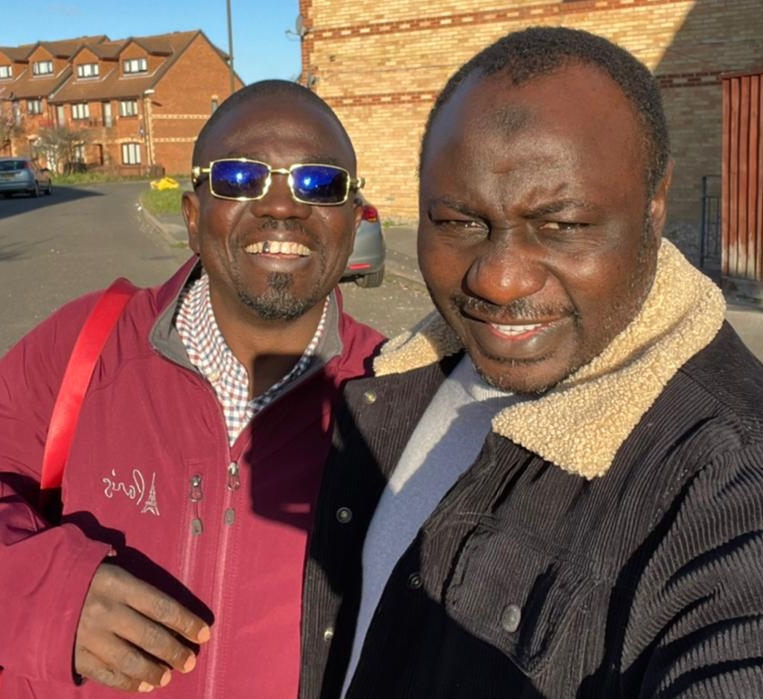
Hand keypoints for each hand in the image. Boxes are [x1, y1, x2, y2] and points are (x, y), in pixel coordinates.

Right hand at [74, 563, 210, 691]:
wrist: (36, 590)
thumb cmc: (87, 579)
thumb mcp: (113, 571)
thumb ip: (139, 590)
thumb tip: (173, 615)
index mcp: (120, 585)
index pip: (162, 606)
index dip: (186, 622)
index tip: (205, 634)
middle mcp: (106, 611)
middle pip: (150, 636)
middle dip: (175, 651)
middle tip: (190, 662)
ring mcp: (89, 636)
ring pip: (129, 660)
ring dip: (153, 671)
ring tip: (168, 677)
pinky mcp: (75, 655)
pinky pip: (106, 674)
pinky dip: (127, 683)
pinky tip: (143, 686)